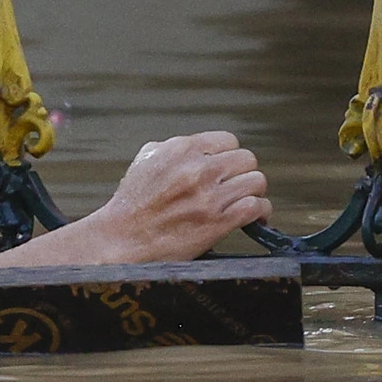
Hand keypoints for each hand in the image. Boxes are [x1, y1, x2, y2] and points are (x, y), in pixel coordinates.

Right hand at [87, 131, 270, 261]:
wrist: (121, 240)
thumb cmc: (131, 204)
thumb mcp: (146, 161)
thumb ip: (175, 149)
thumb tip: (203, 150)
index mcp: (181, 150)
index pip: (228, 141)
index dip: (228, 156)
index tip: (225, 170)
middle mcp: (198, 169)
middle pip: (247, 159)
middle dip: (242, 174)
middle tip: (235, 187)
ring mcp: (209, 197)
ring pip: (256, 182)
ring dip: (253, 193)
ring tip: (243, 202)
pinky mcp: (218, 222)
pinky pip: (256, 207)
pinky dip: (259, 213)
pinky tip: (253, 219)